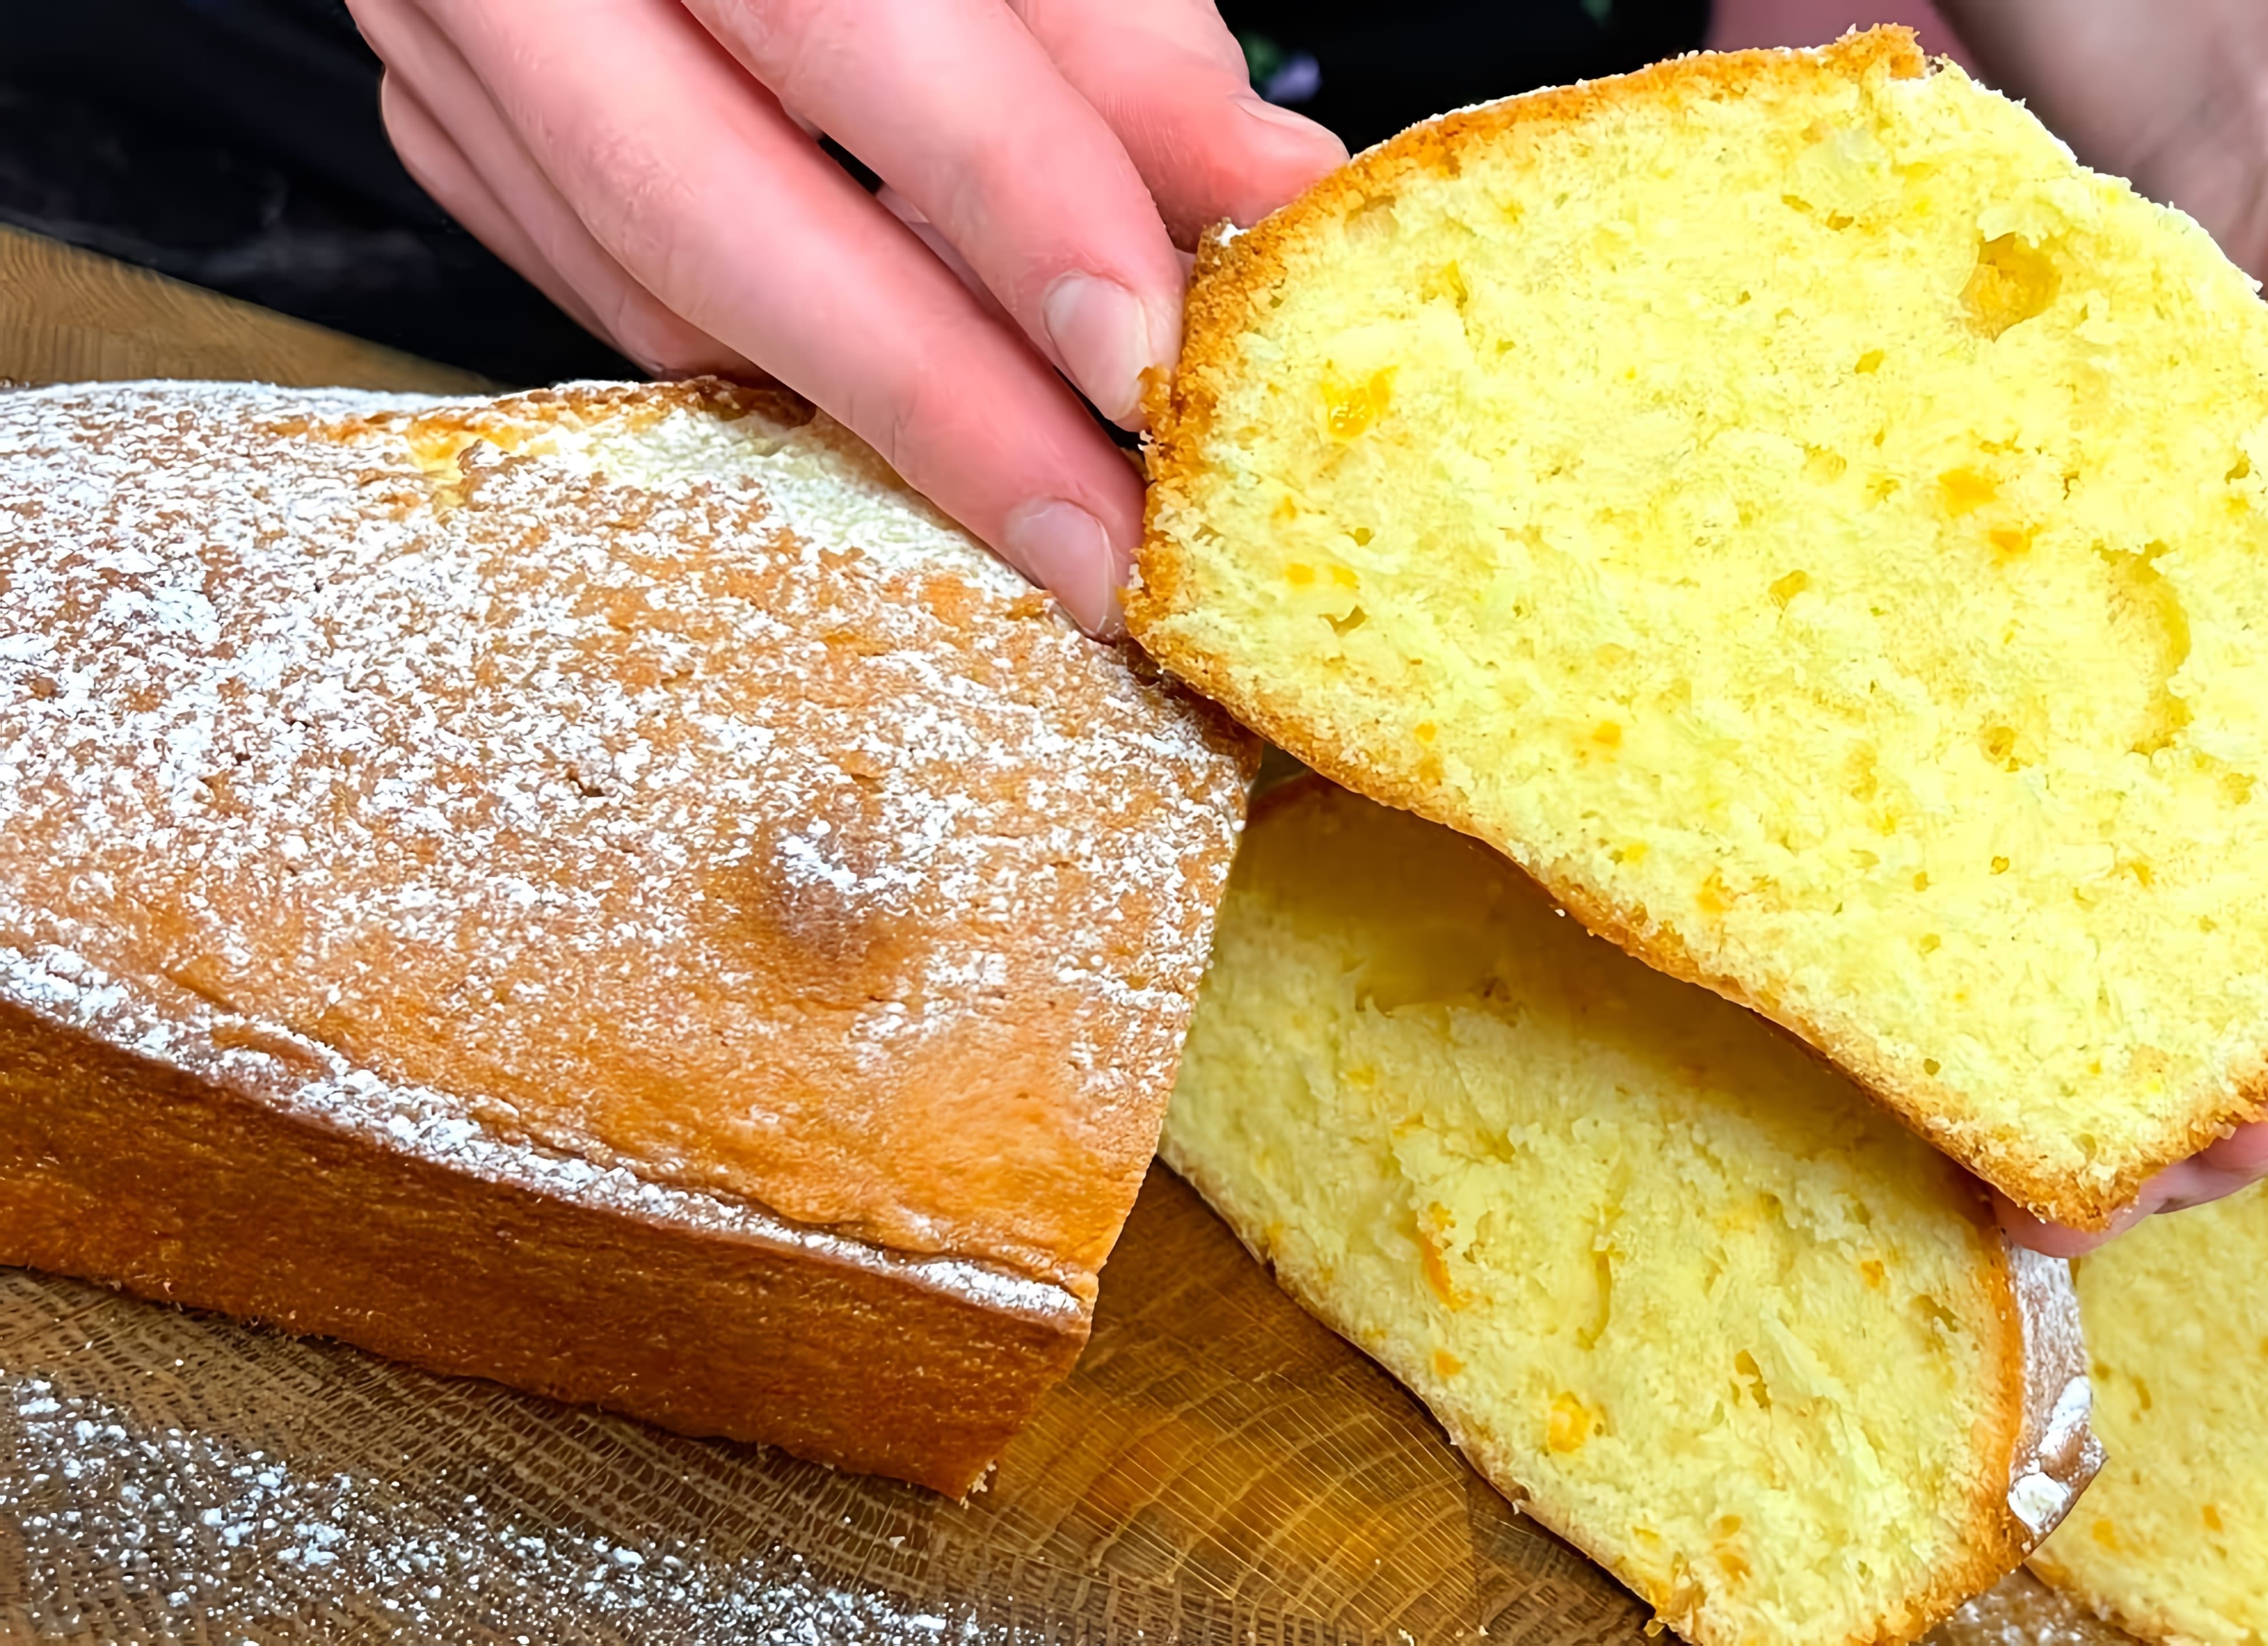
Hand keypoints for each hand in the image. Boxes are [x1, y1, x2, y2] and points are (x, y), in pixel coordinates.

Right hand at [351, 0, 1346, 633]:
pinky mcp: (449, 124)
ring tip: (1054, 497)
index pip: (845, 28)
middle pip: (705, 208)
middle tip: (1102, 542)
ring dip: (868, 412)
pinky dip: (785, 361)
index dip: (1006, 199)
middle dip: (932, 403)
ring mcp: (456, 43)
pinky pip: (619, 296)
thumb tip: (1267, 194)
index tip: (1137, 354)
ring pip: (653, 288)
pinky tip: (919, 398)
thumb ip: (1115, 32)